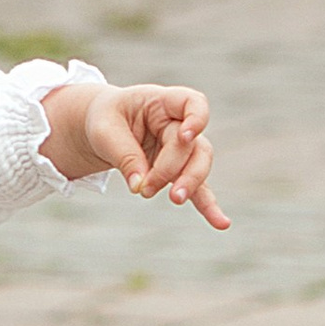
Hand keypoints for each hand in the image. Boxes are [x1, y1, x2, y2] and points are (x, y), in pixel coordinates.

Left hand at [57, 80, 224, 230]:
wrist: (104, 128)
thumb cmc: (106, 120)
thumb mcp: (104, 131)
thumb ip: (124, 155)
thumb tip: (140, 185)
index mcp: (161, 102)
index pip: (192, 102)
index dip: (197, 118)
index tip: (185, 136)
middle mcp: (178, 124)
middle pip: (192, 145)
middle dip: (173, 168)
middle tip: (147, 188)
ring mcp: (182, 149)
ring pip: (199, 166)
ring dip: (189, 184)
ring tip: (174, 200)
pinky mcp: (179, 172)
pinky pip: (199, 189)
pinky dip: (208, 206)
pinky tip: (220, 223)